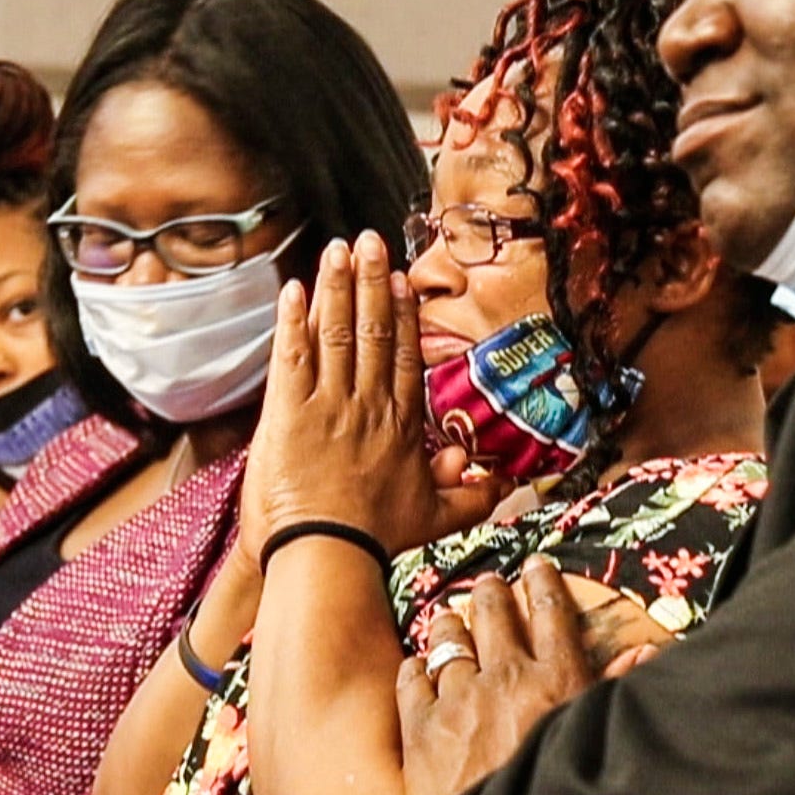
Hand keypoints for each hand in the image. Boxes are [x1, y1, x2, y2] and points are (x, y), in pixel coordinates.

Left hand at [243, 234, 511, 564]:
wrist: (327, 555)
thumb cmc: (375, 540)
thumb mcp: (434, 519)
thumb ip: (471, 497)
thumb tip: (505, 484)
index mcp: (402, 423)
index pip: (405, 354)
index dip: (402, 313)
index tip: (401, 280)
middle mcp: (369, 404)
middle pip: (373, 330)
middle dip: (370, 280)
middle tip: (368, 240)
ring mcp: (329, 405)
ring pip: (336, 333)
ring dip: (335, 287)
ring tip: (337, 250)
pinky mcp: (290, 413)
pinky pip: (293, 356)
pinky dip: (293, 320)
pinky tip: (293, 289)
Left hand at [394, 557, 597, 794]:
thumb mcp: (599, 738)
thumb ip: (618, 690)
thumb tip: (647, 649)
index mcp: (557, 679)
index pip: (550, 613)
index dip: (543, 583)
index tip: (535, 565)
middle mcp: (506, 678)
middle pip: (494, 614)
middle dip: (492, 593)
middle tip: (489, 585)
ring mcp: (459, 700)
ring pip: (449, 641)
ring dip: (450, 624)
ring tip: (450, 617)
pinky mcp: (421, 730)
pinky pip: (412, 679)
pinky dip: (416, 667)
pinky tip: (418, 665)